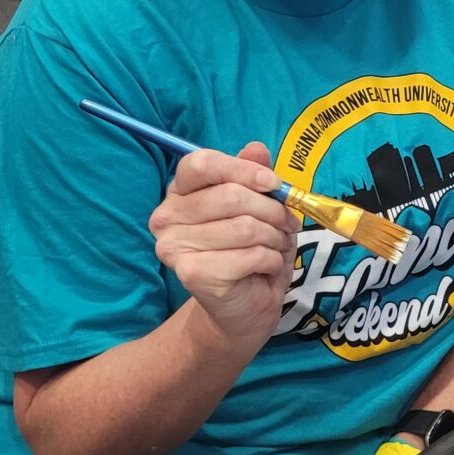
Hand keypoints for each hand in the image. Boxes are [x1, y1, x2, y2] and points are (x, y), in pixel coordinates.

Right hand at [150, 141, 297, 347]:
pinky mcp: (193, 274)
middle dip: (272, 210)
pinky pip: (250, 254)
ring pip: (245, 226)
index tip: (273, 184)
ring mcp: (175, 247)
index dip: (243, 169)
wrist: (244, 307)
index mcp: (179, 193)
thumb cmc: (251, 250)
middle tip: (287, 224)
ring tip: (276, 247)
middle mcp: (166, 218)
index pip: (201, 163)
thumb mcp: (259, 206)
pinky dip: (271, 259)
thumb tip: (256, 147)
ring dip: (274, 237)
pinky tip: (265, 267)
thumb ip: (254, 175)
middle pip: (231, 195)